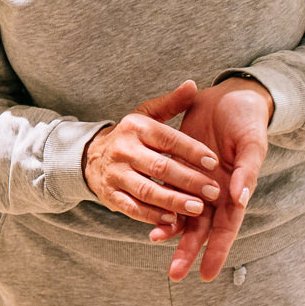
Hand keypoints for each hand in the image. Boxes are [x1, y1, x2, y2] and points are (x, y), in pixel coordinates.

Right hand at [81, 81, 223, 228]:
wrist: (90, 156)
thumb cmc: (130, 136)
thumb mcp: (146, 115)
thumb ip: (171, 103)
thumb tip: (193, 85)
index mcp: (136, 127)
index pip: (168, 139)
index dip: (192, 150)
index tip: (214, 161)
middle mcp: (123, 150)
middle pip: (160, 167)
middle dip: (189, 180)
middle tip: (214, 191)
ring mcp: (115, 174)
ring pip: (147, 190)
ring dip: (173, 201)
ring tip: (198, 209)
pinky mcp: (109, 195)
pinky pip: (132, 208)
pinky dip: (152, 215)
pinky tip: (172, 220)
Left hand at [163, 77, 270, 281]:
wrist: (232, 96)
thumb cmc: (249, 121)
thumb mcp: (253, 144)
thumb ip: (247, 172)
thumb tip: (240, 199)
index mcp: (237, 191)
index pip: (226, 229)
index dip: (217, 252)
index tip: (206, 274)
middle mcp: (215, 192)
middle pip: (201, 229)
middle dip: (188, 251)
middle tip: (175, 274)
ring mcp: (195, 181)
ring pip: (182, 213)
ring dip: (170, 231)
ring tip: (154, 244)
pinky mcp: (179, 166)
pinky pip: (167, 190)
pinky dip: (159, 203)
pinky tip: (147, 216)